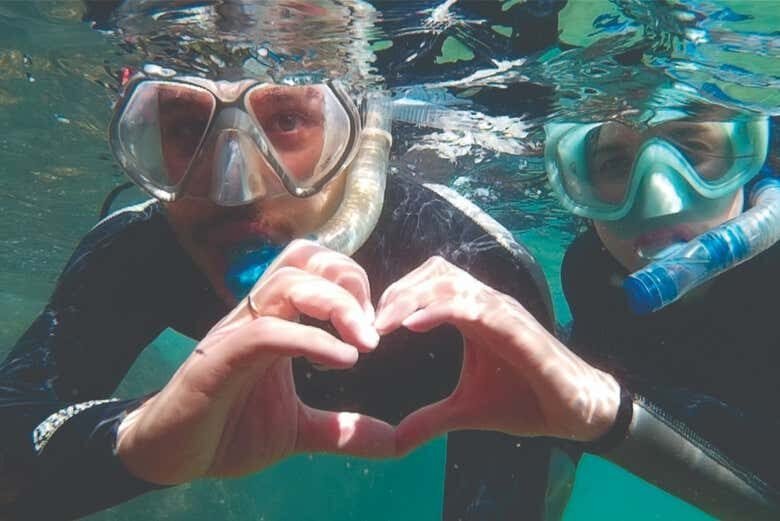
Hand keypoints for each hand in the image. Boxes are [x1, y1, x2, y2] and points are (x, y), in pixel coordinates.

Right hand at [116, 240, 389, 484]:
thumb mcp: (299, 430)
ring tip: (365, 343)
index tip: (376, 327)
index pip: (315, 268)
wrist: (171, 456)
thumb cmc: (228, 430)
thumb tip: (396, 443)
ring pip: (286, 282)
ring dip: (336, 304)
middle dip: (349, 278)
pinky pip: (267, 332)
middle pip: (303, 257)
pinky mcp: (218, 360)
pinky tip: (342, 362)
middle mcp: (256, 316)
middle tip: (372, 326)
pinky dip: (310, 339)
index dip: (354, 284)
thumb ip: (344, 429)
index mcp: (277, 321)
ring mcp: (236, 333)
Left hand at [374, 256, 620, 454]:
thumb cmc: (525, 400)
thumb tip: (397, 440)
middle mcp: (487, 303)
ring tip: (383, 324)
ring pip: (451, 281)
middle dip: (398, 291)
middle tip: (370, 323)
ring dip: (412, 297)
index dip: (397, 295)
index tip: (370, 325)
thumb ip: (431, 418)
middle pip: (435, 272)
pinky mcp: (516, 326)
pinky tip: (413, 326)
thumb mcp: (467, 410)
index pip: (429, 283)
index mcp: (473, 313)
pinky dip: (441, 309)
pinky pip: (474, 306)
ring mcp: (502, 311)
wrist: (573, 411)